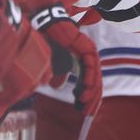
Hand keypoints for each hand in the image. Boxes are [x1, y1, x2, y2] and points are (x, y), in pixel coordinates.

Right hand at [26, 0, 102, 114]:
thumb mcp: (52, 63)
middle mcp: (88, 57)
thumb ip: (58, 73)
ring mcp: (89, 52)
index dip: (87, 98)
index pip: (89, 83)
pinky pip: (91, 67)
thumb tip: (57, 86)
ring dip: (90, 92)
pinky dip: (88, 79)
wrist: (43, 25)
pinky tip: (83, 91)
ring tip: (83, 105)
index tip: (83, 112)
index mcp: (81, 61)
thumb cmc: (47, 42)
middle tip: (87, 114)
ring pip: (95, 76)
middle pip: (95, 82)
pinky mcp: (86, 47)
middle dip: (92, 100)